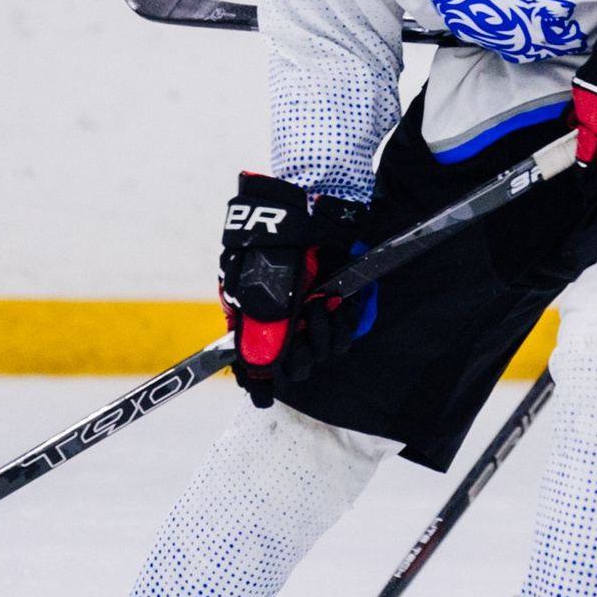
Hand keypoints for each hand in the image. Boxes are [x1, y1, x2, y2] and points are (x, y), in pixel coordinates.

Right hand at [218, 173, 369, 405]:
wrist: (316, 203)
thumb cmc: (281, 240)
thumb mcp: (263, 288)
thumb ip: (262, 335)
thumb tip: (256, 376)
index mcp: (252, 314)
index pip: (255, 364)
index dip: (260, 380)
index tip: (266, 393)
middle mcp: (281, 317)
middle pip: (293, 365)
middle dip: (301, 352)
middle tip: (303, 324)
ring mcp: (310, 309)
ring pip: (322, 351)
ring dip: (325, 332)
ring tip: (323, 302)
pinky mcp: (338, 300)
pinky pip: (344, 332)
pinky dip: (344, 322)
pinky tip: (340, 301)